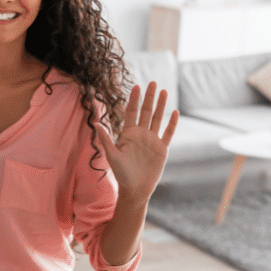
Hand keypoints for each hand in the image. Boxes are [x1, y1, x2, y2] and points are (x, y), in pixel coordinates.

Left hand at [96, 82, 178, 201]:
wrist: (135, 189)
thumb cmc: (121, 173)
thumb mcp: (112, 155)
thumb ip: (106, 139)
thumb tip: (96, 123)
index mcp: (128, 133)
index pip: (131, 112)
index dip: (134, 99)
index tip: (136, 86)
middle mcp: (140, 134)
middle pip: (146, 111)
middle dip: (148, 97)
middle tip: (152, 82)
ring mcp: (152, 140)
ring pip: (157, 119)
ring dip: (161, 105)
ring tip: (164, 91)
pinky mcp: (162, 149)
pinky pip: (168, 133)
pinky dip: (172, 123)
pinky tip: (174, 112)